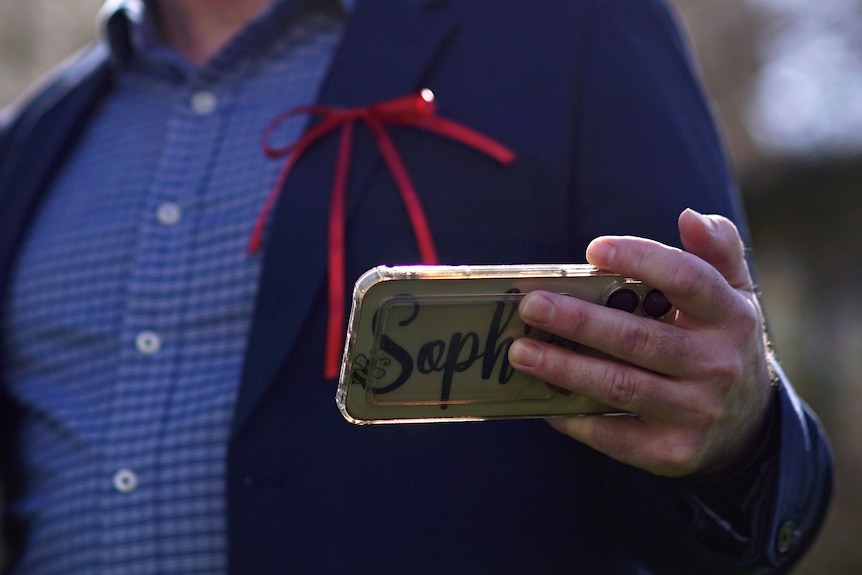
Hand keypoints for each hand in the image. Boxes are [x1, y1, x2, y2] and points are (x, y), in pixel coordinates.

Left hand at [508, 209, 774, 476]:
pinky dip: (576, 419)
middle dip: (578, 321)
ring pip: (619, 386)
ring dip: (565, 368)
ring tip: (521, 353)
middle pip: (638, 338)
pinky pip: (615, 435)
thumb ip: (716, 249)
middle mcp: (717, 365)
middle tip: (530, 306)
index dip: (640, 260)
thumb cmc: (720, 342)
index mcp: (729, 316)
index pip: (686, 280)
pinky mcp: (673, 452)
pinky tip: (545, 402)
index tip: (593, 251)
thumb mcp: (733, 294)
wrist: (746, 427)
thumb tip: (688, 217)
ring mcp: (696, 412)